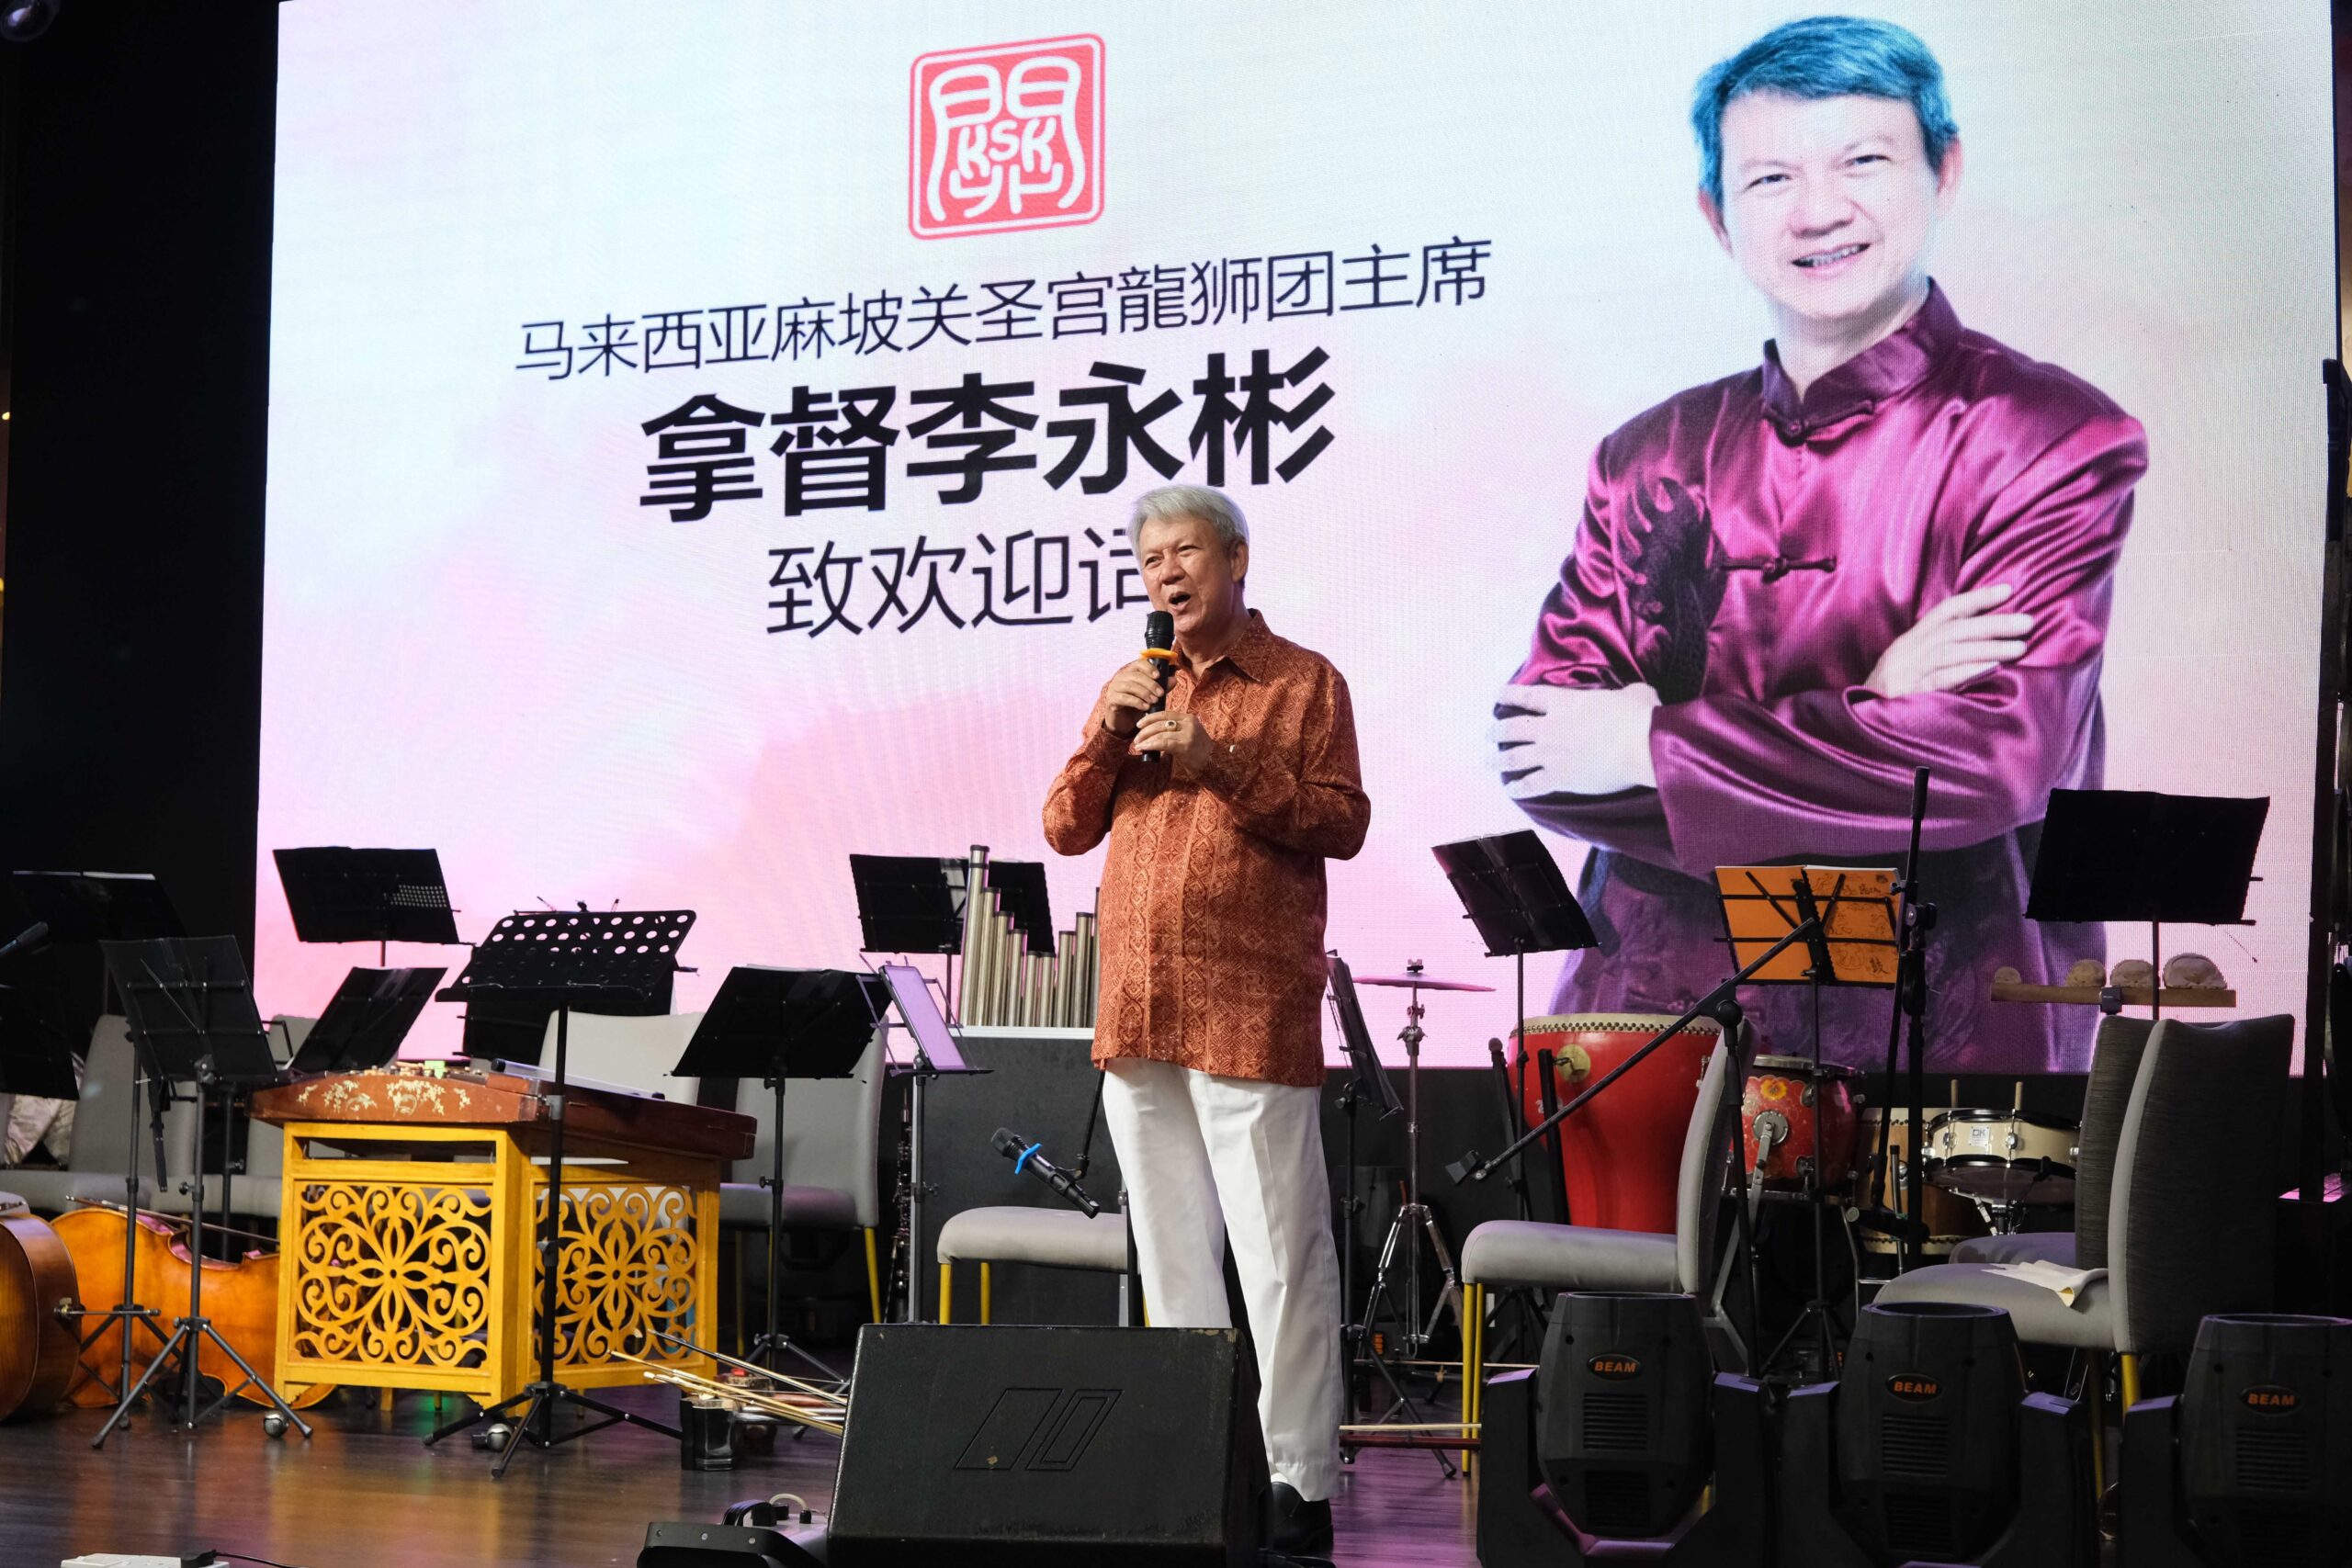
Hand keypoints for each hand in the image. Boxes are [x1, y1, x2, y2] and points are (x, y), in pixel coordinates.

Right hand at [1097, 658, 1170, 736]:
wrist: (1122, 722)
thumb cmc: (1136, 706)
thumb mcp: (1151, 696)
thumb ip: (1161, 687)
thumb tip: (1173, 680)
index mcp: (1130, 672)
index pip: (1139, 663)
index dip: (1149, 667)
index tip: (1158, 676)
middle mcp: (1121, 678)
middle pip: (1136, 675)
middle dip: (1150, 684)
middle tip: (1160, 693)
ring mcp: (1114, 688)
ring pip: (1130, 686)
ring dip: (1145, 693)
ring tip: (1154, 700)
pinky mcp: (1111, 700)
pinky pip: (1124, 698)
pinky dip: (1137, 702)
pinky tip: (1146, 707)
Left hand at [1129, 709, 1213, 772]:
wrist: (1212, 763)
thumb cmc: (1197, 751)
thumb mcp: (1187, 734)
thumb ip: (1174, 729)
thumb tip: (1152, 730)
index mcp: (1188, 718)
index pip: (1165, 713)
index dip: (1150, 717)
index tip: (1139, 724)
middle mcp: (1188, 723)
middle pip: (1160, 723)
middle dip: (1145, 730)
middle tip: (1136, 738)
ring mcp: (1187, 734)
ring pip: (1160, 733)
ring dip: (1146, 739)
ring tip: (1138, 745)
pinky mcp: (1185, 746)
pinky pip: (1163, 743)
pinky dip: (1151, 745)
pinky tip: (1144, 748)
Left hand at [1489, 682, 1661, 797]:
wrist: (1642, 746)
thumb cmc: (1639, 717)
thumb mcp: (1633, 694)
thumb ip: (1626, 693)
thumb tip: (1635, 695)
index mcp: (1563, 703)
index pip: (1526, 696)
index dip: (1508, 695)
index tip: (1497, 697)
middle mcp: (1549, 727)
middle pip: (1511, 728)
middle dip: (1495, 732)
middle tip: (1488, 735)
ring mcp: (1551, 754)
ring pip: (1513, 757)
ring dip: (1497, 760)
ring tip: (1489, 761)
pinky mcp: (1559, 778)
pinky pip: (1530, 785)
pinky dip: (1518, 788)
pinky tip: (1511, 789)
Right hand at [1864, 584, 2034, 697]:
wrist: (1856, 725)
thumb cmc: (1889, 701)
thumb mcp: (1910, 671)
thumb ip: (1939, 656)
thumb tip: (1984, 647)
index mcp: (1908, 643)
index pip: (1946, 612)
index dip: (1977, 599)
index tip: (2008, 590)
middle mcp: (1906, 652)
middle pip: (1954, 629)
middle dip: (1994, 623)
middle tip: (2027, 622)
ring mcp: (1905, 672)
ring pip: (1952, 651)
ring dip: (1989, 646)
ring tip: (2020, 647)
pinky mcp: (1907, 694)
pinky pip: (1942, 679)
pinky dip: (1969, 670)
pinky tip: (1993, 667)